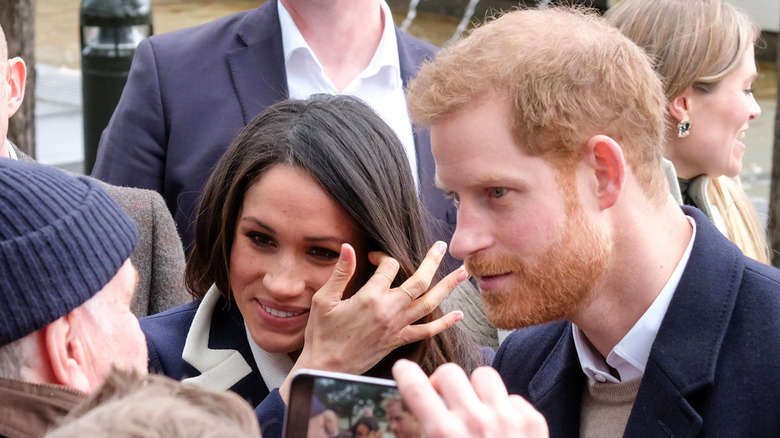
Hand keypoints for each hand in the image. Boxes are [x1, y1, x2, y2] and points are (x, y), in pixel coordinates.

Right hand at [280, 241, 466, 401]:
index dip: (382, 257)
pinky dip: (444, 324)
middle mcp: (389, 310)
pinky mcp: (398, 340)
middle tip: (441, 246)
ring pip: (429, 303)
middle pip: (418, 281)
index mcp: (370, 296)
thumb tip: (348, 247)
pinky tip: (459, 315)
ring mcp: (397, 326)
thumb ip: (340, 273)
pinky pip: (426, 331)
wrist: (328, 367)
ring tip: (463, 273)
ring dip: (448, 287)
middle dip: (432, 261)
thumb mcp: (324, 300)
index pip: (388, 267)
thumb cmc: (322, 334)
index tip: (373, 258)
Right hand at [392, 360, 548, 437]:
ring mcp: (507, 419)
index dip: (405, 373)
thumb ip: (427, 437)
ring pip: (484, 376)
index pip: (415, 388)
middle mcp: (474, 420)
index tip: (403, 369)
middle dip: (441, 382)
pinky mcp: (533, 423)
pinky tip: (502, 426)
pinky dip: (505, 408)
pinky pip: (513, 398)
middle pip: (449, 373)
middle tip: (442, 397)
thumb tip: (416, 427)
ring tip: (475, 407)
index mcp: (444, 434)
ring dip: (475, 389)